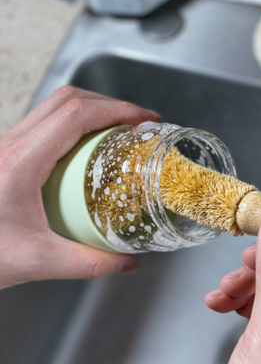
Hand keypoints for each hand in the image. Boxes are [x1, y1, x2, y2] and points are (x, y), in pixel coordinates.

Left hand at [0, 86, 159, 289]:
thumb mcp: (36, 261)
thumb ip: (88, 263)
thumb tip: (127, 262)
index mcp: (20, 162)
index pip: (75, 115)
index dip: (117, 109)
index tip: (144, 119)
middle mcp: (11, 144)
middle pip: (67, 100)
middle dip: (110, 104)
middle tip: (138, 122)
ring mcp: (8, 145)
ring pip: (56, 106)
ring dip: (93, 109)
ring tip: (120, 128)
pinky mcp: (9, 153)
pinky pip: (48, 123)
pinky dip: (77, 123)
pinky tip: (91, 146)